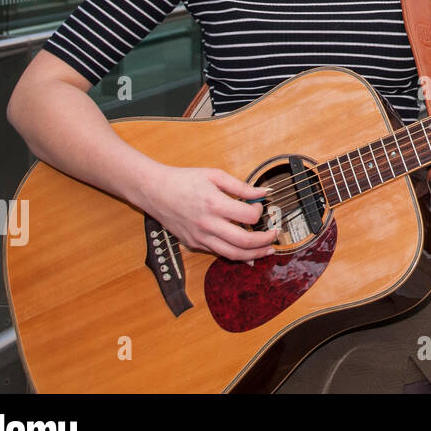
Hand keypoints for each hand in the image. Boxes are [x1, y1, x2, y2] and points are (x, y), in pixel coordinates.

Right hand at [140, 164, 278, 261]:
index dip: (260, 212)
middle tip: (275, 236)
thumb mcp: (215, 175)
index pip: (248, 216)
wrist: (154, 191)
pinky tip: (247, 254)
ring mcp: (200, 237)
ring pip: (232, 254)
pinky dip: (235, 255)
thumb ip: (241, 186)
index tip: (260, 207)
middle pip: (244, 241)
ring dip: (254, 255)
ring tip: (267, 251)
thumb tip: (263, 192)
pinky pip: (218, 253)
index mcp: (214, 204)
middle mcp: (207, 224)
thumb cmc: (184, 180)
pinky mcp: (194, 244)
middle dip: (265, 241)